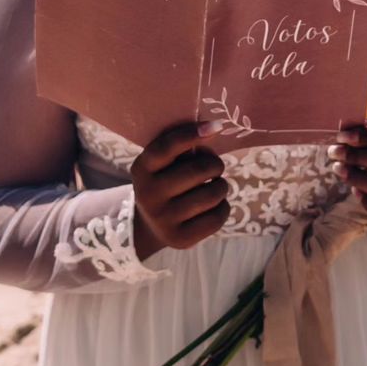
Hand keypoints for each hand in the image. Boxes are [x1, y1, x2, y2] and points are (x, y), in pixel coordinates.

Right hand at [130, 121, 229, 255]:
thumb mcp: (164, 162)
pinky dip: (223, 206)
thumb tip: (213, 130)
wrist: (152, 224)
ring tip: (214, 186)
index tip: (217, 126)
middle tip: (214, 168)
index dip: (192, 134)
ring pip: (212, 194)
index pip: (167, 147)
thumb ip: (183, 147)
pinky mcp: (179, 239)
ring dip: (221, 185)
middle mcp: (147, 194)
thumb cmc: (167, 180)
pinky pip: (217, 217)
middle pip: (199, 170)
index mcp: (142, 168)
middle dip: (215, 165)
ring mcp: (163, 219)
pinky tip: (214, 205)